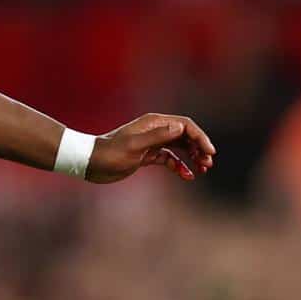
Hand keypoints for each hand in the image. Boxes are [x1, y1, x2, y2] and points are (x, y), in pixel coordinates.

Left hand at [86, 114, 216, 183]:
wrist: (91, 163)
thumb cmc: (110, 154)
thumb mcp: (134, 146)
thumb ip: (157, 136)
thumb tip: (181, 128)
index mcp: (154, 123)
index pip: (184, 125)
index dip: (200, 137)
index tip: (209, 153)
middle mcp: (155, 130)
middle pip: (185, 135)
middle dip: (199, 148)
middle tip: (208, 164)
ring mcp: (152, 143)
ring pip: (180, 147)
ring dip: (192, 157)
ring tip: (203, 169)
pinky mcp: (148, 155)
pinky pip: (170, 159)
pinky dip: (180, 166)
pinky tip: (187, 176)